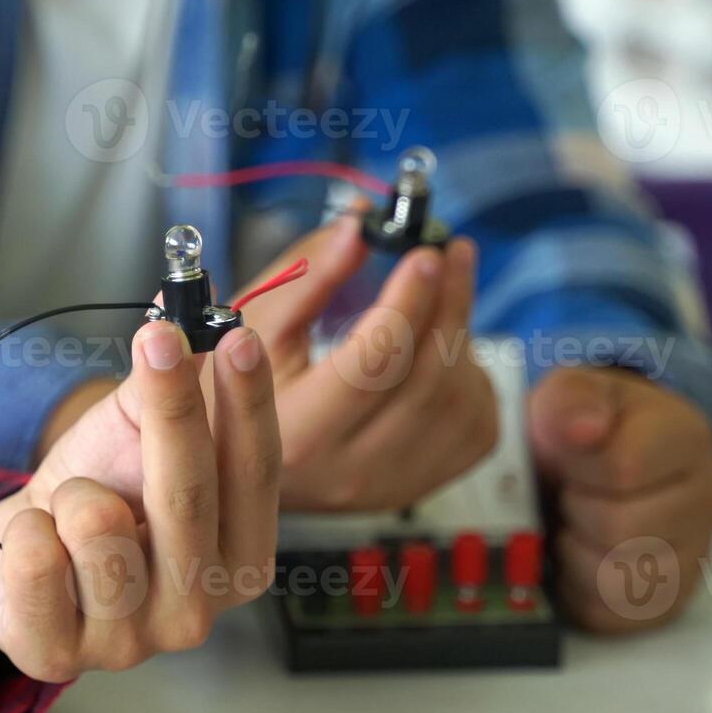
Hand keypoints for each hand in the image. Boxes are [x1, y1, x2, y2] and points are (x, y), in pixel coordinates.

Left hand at [0, 321, 280, 681]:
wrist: (15, 556)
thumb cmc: (95, 494)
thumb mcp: (139, 435)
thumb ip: (172, 380)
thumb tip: (190, 307)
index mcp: (240, 558)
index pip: (256, 474)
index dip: (247, 404)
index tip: (236, 336)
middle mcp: (199, 608)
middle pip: (188, 494)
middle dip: (172, 408)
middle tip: (158, 337)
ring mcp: (131, 642)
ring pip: (96, 524)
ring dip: (72, 491)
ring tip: (71, 507)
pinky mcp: (58, 655)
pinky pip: (35, 558)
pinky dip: (25, 529)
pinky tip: (36, 542)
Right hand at [229, 216, 497, 510]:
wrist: (235, 460)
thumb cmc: (236, 386)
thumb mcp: (251, 326)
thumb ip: (306, 275)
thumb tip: (360, 226)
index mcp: (298, 430)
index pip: (373, 363)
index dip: (407, 301)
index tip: (424, 252)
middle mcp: (349, 469)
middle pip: (428, 380)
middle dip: (450, 304)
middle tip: (451, 253)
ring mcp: (389, 485)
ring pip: (459, 403)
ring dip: (460, 337)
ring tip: (441, 299)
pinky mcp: (417, 487)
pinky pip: (476, 429)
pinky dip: (474, 380)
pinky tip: (445, 354)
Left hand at [528, 367, 711, 632]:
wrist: (587, 461)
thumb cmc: (579, 427)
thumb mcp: (567, 394)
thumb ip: (571, 400)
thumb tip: (584, 429)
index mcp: (687, 437)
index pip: (624, 467)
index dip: (576, 466)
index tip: (567, 456)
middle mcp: (707, 499)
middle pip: (620, 529)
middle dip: (574, 510)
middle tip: (569, 492)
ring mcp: (695, 556)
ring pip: (619, 581)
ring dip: (574, 554)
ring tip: (574, 523)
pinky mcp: (668, 603)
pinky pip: (612, 616)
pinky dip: (580, 591)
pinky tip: (580, 556)